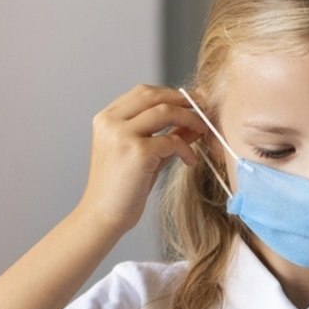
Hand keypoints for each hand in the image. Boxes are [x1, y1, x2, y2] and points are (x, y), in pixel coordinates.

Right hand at [76, 84, 206, 231]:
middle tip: (204, 109)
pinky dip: (187, 149)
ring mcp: (121, 135)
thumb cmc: (123, 188)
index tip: (193, 100)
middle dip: (183, 99)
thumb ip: (167, 135)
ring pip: (165, 111)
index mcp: (106, 118)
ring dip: (190, 119)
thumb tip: (195, 121)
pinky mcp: (137, 152)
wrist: (104, 216)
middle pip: (154, 95)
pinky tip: (190, 161)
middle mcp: (110, 122)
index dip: (172, 93)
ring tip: (203, 131)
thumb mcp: (146, 154)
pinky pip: (172, 140)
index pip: (143, 92)